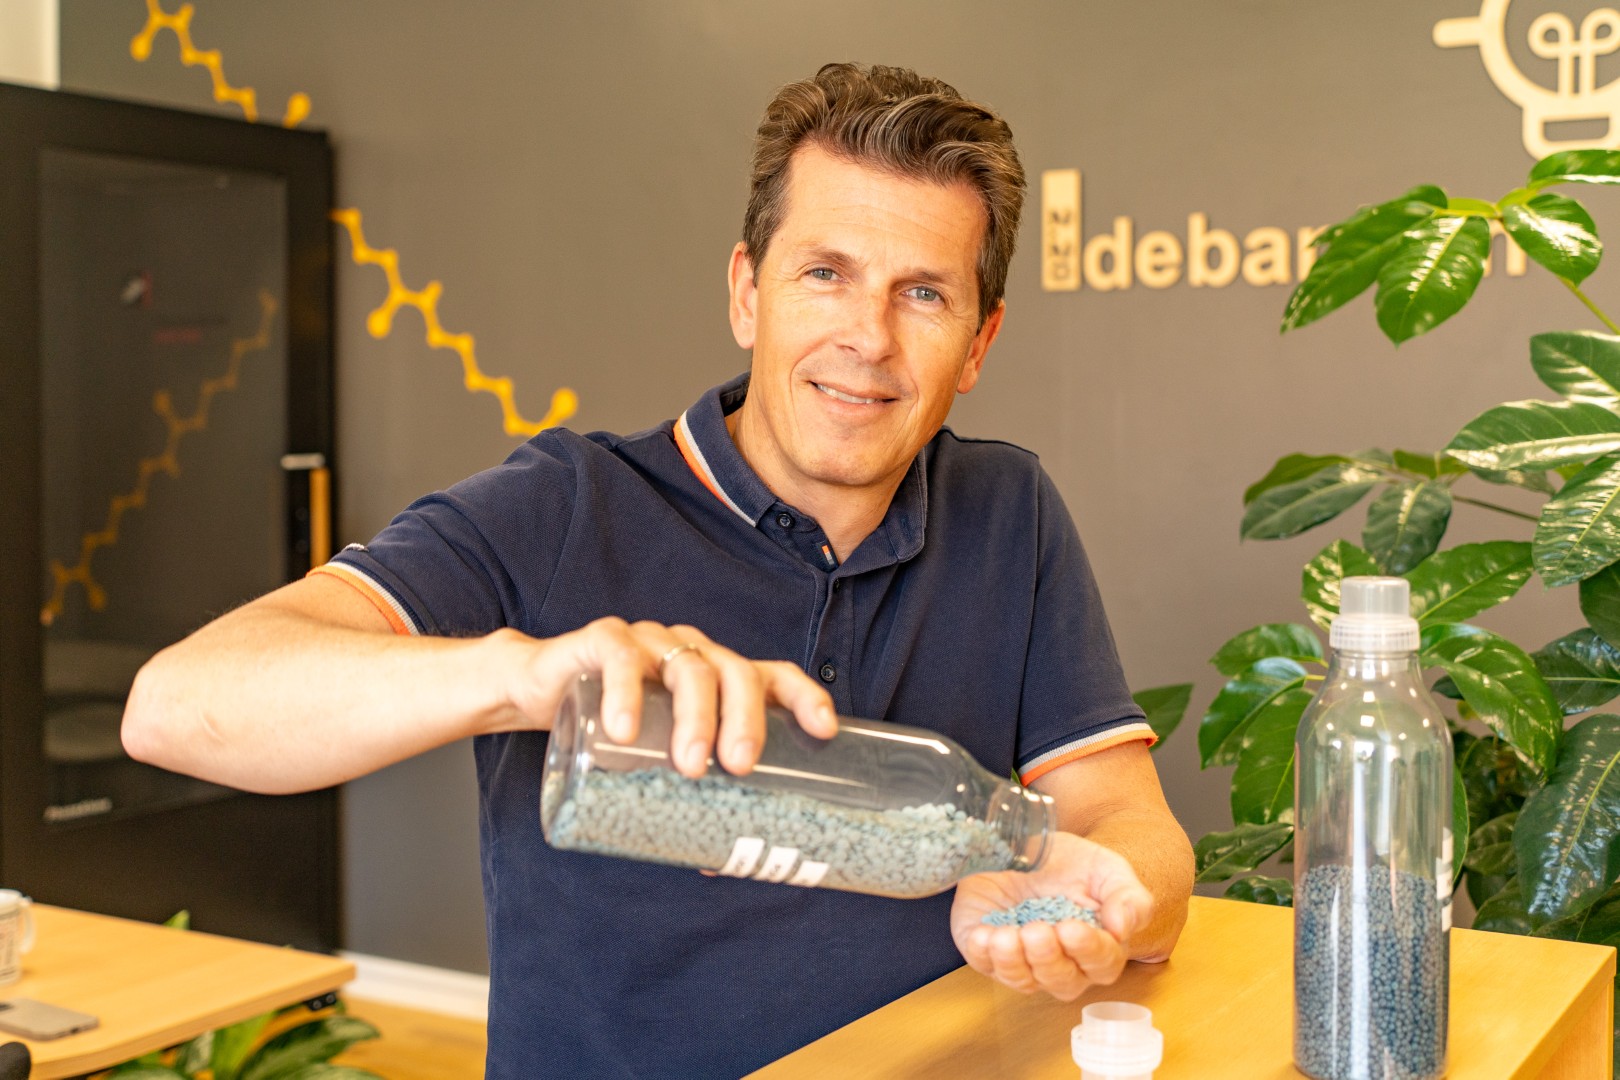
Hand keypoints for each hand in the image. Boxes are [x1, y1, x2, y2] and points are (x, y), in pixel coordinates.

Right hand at [495, 617, 837, 776]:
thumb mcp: (655, 756)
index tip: (826, 730)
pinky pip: (621, 658)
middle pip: (736, 672)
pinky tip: (623, 730)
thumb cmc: (610, 730)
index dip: (805, 697)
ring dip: (695, 717)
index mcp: (717, 676)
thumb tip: (715, 864)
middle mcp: (692, 652)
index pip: (774, 675)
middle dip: (745, 720)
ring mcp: (651, 641)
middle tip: (738, 767)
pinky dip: (626, 692)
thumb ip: (683, 794)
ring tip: (690, 765)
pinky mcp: (604, 640)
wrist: (539, 691)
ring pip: (688, 667)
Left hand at [950, 832, 1153, 1000]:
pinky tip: (982, 935)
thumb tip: (1122, 929)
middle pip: (1062, 981)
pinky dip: (982, 954)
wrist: (1023, 844)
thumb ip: (1128, 898)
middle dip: (1048, 958)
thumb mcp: (1106, 868)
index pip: (1102, 963)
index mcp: (1097, 947)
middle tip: (1037, 930)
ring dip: (1013, 962)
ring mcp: (1022, 962)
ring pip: (1022, 981)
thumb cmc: (1069, 863)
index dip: (1088, 950)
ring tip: (1006, 935)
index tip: (1071, 928)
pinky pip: (983, 965)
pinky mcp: (987, 953)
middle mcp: (1062, 964)